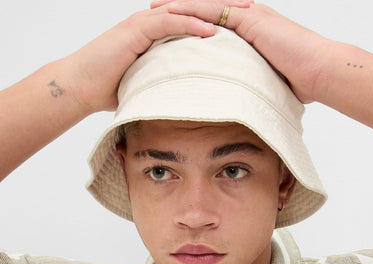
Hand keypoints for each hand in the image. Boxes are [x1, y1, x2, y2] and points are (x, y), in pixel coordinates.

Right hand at [62, 0, 250, 112]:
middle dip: (225, 7)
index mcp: (160, 34)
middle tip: (254, 7)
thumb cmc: (111, 89)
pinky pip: (169, 22)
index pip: (196, 20)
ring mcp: (145, 23)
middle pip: (196, 9)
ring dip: (214, 10)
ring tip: (241, 12)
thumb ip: (170, 88)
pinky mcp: (136, 29)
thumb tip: (190, 107)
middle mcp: (155, 22)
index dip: (222, 19)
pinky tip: (212, 30)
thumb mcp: (150, 87)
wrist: (81, 86)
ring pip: (186, 9)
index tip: (248, 24)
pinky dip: (190, 24)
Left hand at [149, 1, 330, 102]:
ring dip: (180, 5)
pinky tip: (173, 11)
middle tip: (155, 11)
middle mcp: (249, 18)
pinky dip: (192, 9)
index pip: (216, 23)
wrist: (320, 71)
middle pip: (207, 9)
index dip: (193, 23)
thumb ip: (256, 87)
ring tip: (156, 8)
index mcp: (253, 32)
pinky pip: (214, 10)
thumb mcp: (271, 83)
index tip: (172, 28)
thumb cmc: (304, 82)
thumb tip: (247, 108)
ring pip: (207, 5)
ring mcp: (250, 15)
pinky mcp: (250, 18)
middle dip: (181, 9)